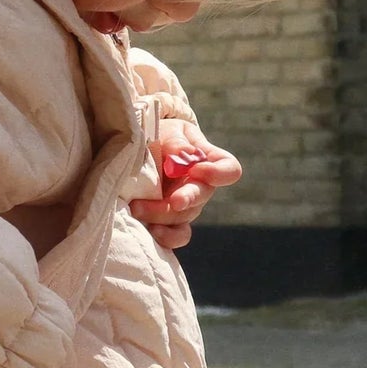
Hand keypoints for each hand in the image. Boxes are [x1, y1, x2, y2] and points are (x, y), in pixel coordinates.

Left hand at [130, 118, 241, 250]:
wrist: (142, 152)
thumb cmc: (160, 137)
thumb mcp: (168, 131)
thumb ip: (176, 143)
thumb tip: (181, 158)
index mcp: (208, 160)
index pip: (229, 169)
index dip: (218, 173)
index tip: (197, 170)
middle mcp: (201, 186)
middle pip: (203, 196)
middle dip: (188, 198)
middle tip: (174, 200)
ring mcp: (187, 206)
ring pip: (184, 216)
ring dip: (162, 214)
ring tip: (137, 207)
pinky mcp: (171, 222)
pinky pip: (177, 236)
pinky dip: (167, 237)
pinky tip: (151, 231)